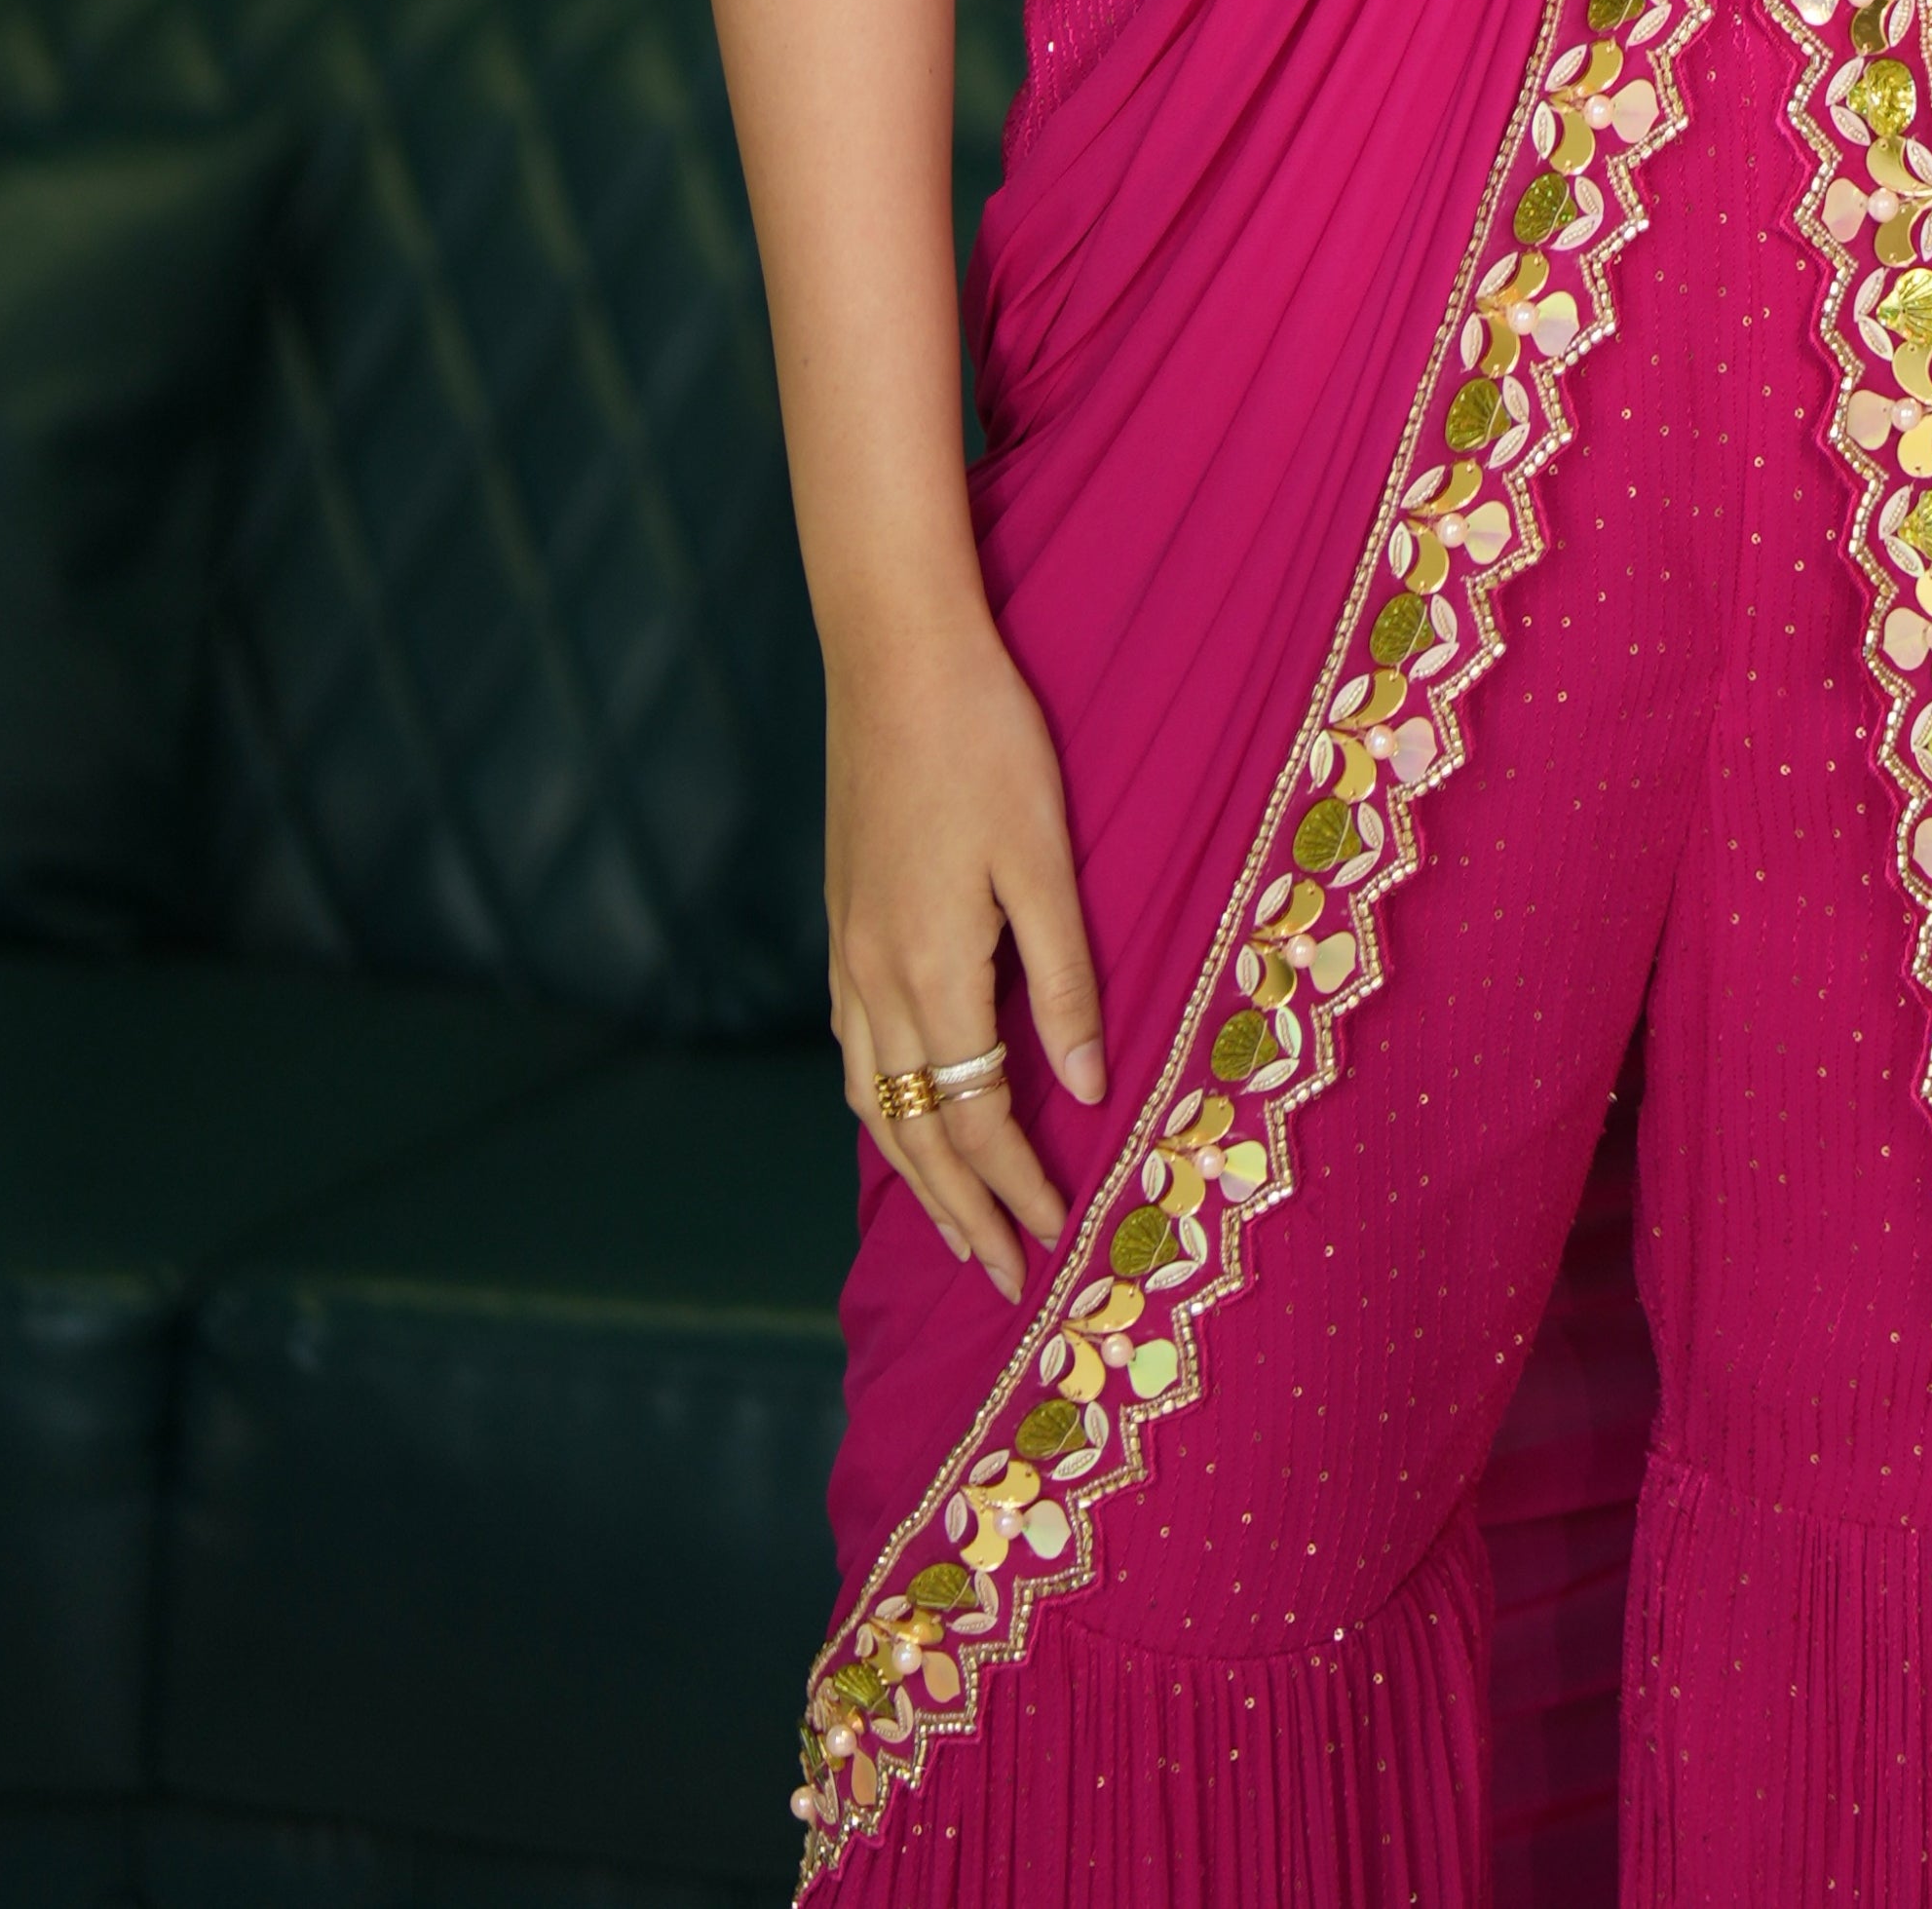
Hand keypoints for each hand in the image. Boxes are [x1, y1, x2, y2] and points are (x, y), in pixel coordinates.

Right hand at [826, 602, 1103, 1299]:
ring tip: (954, 1221)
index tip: (1055, 1240)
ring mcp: (847, 950)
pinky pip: (852, 1049)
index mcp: (930, 971)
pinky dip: (879, 1105)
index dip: (1016, 1185)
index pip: (975, 1118)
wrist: (892, 654)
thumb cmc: (984, 741)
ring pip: (871, 1098)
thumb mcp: (1043, 858)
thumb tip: (1090, 1087)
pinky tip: (901, 1108)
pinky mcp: (841, 918)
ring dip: (913, 1170)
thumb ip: (1063, 980)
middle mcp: (873, 979)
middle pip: (911, 1132)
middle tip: (1002, 1278)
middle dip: (960, 1212)